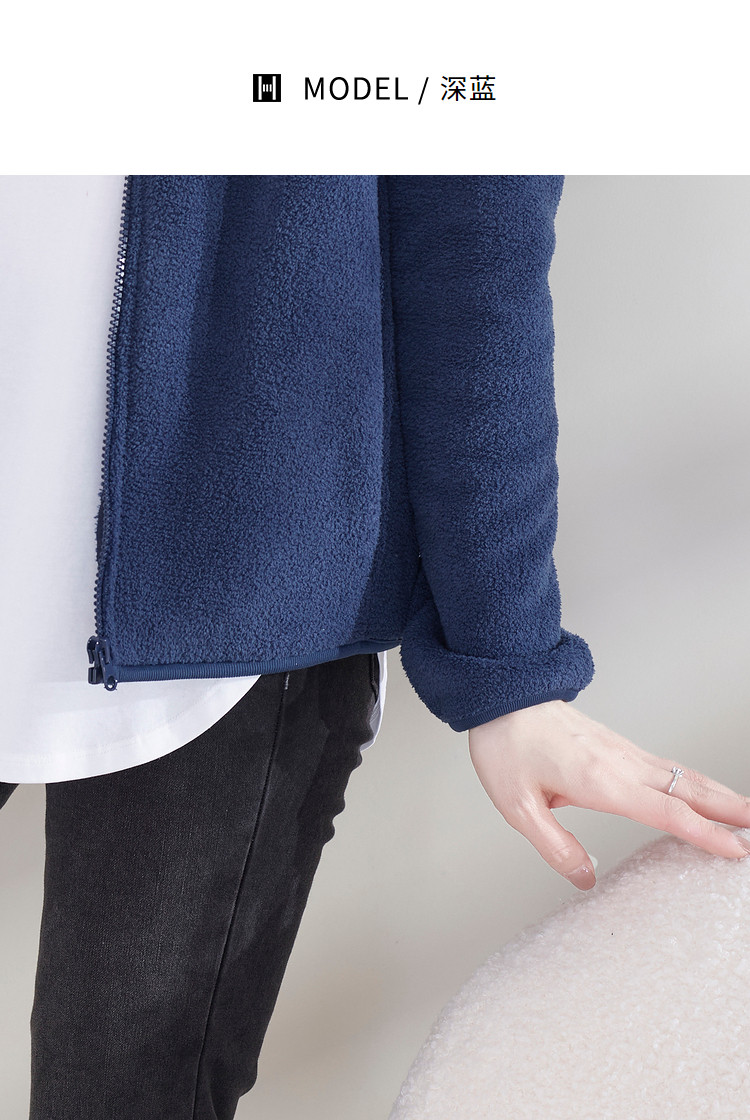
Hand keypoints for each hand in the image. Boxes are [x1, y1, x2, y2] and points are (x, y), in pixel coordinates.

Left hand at [467, 699, 749, 889]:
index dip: (705, 834)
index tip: (737, 850)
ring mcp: (623, 751)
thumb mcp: (517, 806)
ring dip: (720, 793)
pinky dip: (696, 781)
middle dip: (731, 810)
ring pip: (682, 775)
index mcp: (600, 781)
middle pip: (688, 790)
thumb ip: (554, 845)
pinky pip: (667, 766)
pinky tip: (704, 790)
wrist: (502, 695)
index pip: (666, 813)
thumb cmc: (506, 746)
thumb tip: (585, 878)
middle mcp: (620, 763)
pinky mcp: (618, 746)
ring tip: (749, 813)